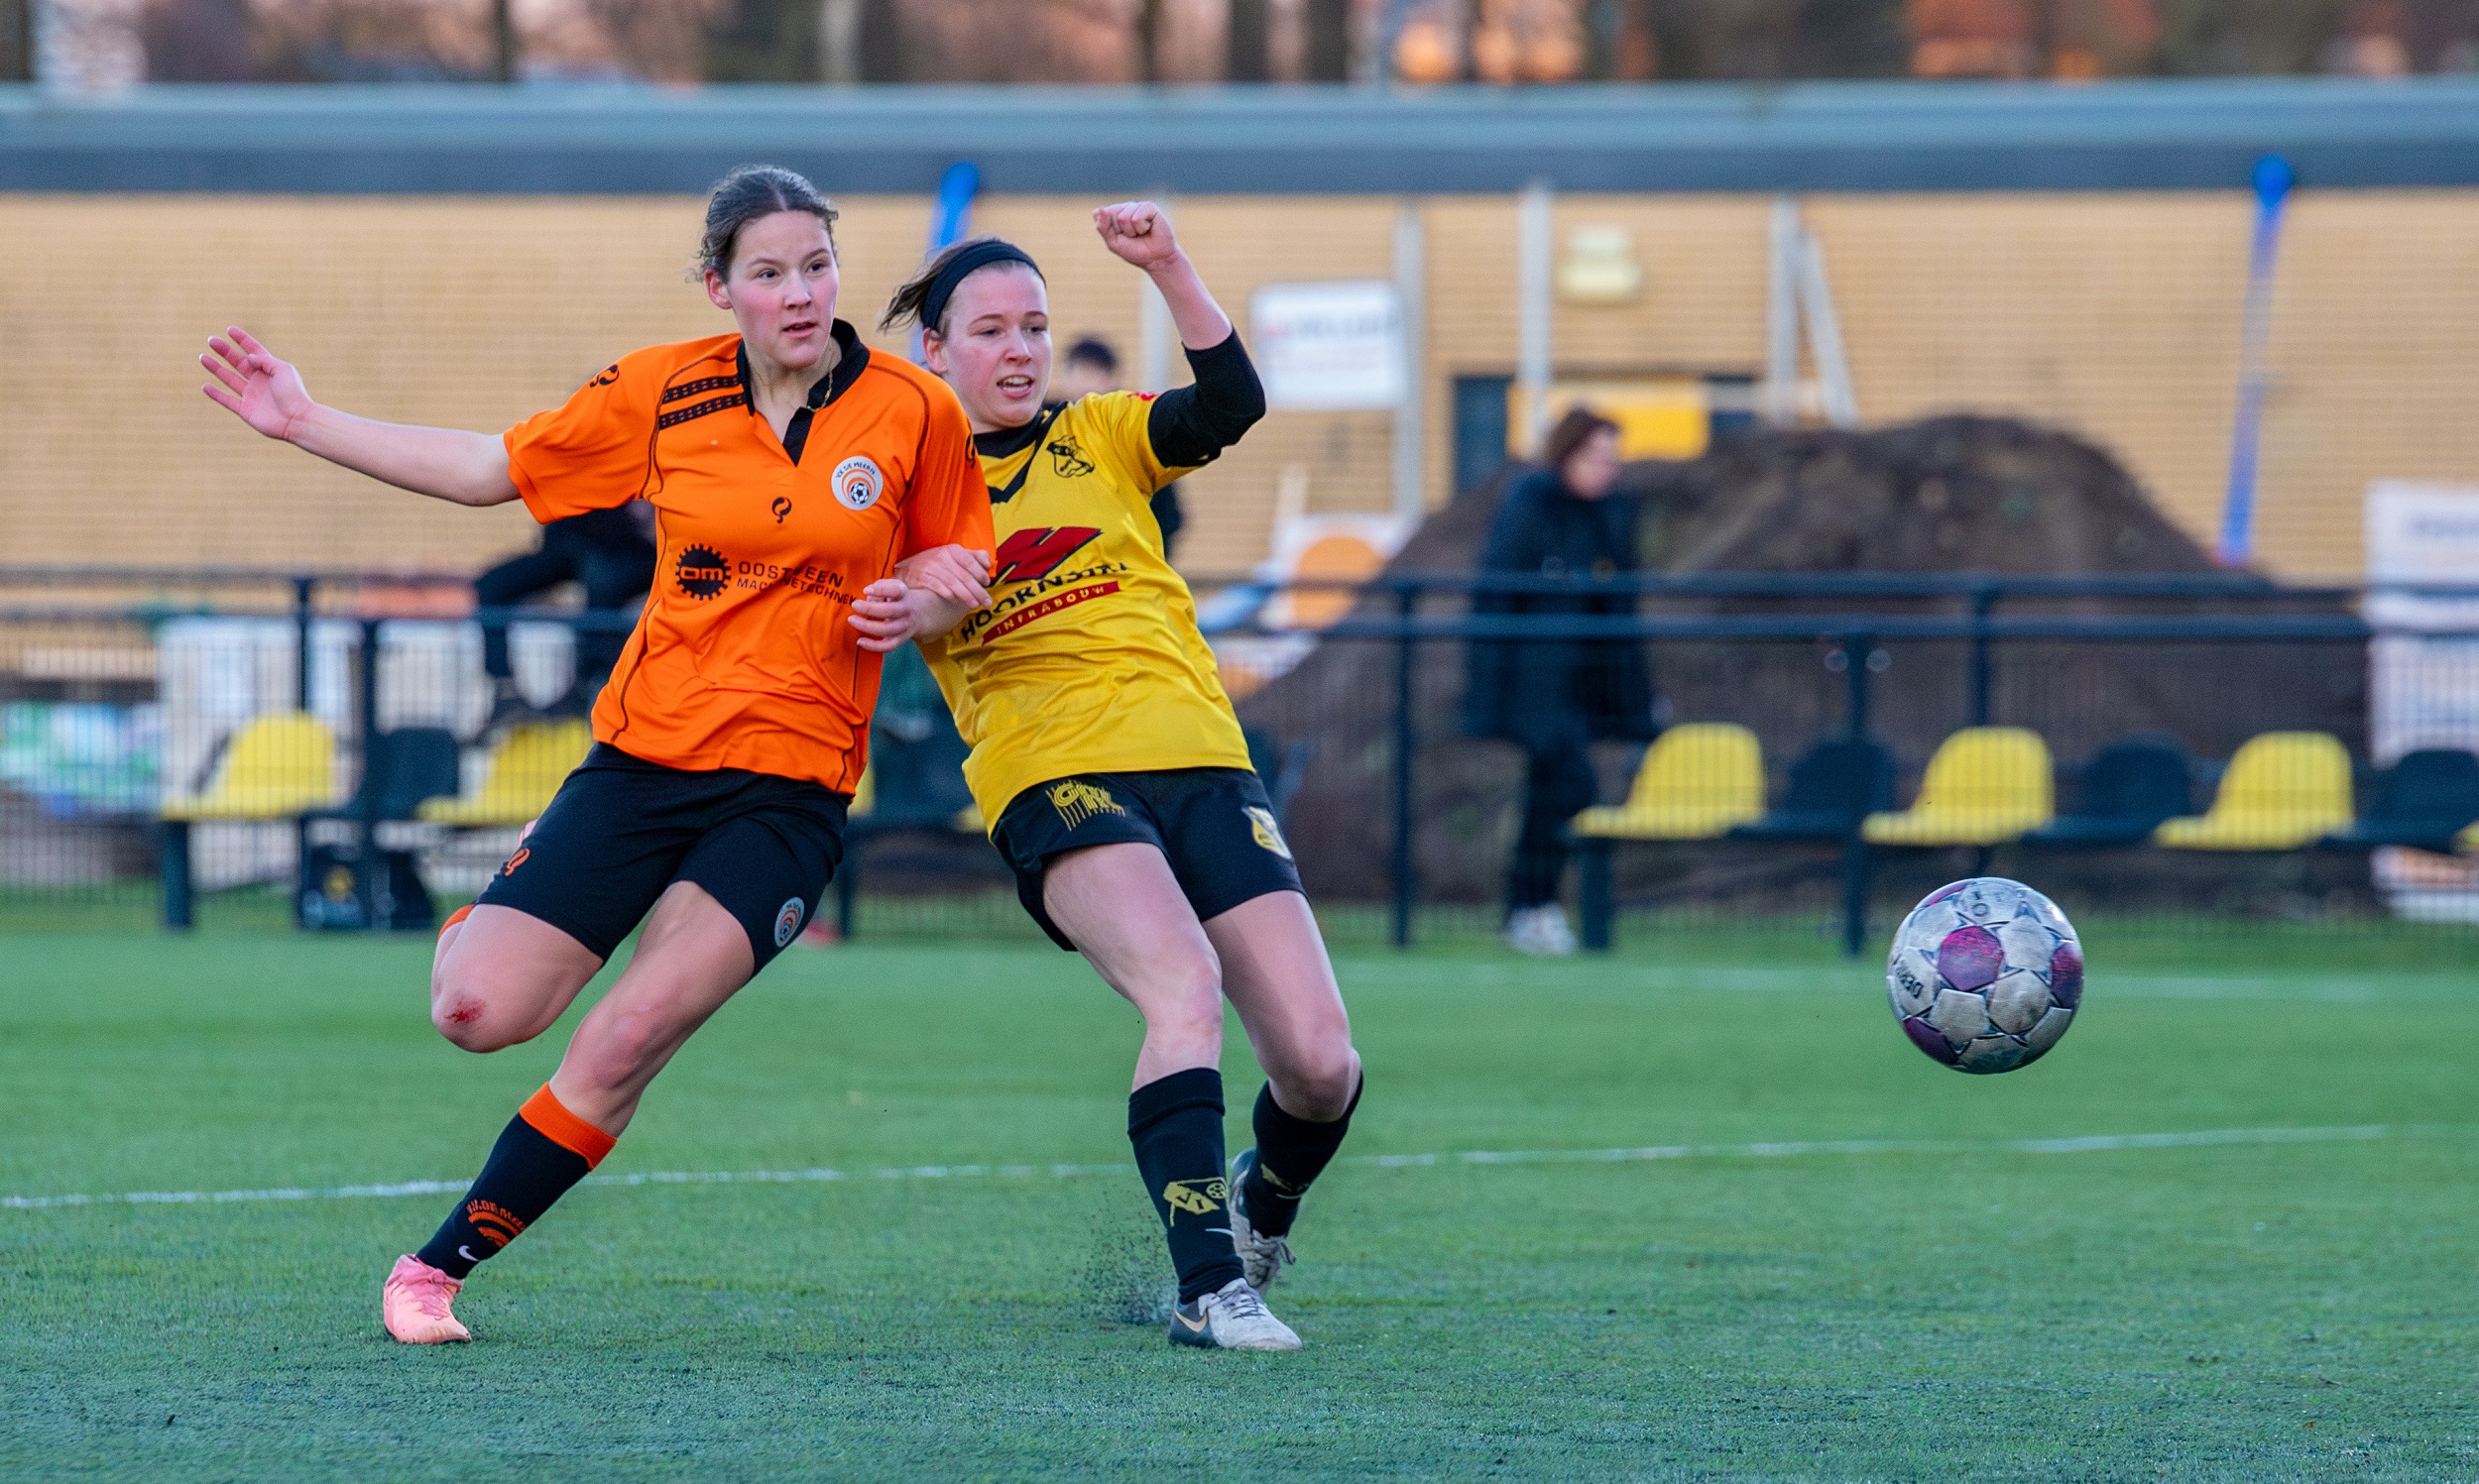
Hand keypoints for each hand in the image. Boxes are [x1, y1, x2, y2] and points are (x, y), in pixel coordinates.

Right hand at [201, 326, 315, 441]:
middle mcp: (259, 381)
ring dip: (216, 368)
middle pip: (238, 362)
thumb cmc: (294, 393)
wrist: (296, 420)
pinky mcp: (245, 410)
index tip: (230, 330)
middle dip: (224, 351)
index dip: (242, 340)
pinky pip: (227, 400)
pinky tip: (205, 386)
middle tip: (211, 340)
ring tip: (203, 357)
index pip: (253, 351)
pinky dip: (216, 394)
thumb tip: (249, 356)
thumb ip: (265, 360)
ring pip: (229, 379)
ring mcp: (251, 395)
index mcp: (270, 369)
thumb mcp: (283, 370)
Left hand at [849, 578, 925, 653]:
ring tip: (852, 620)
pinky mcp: (900, 640)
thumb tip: (868, 597)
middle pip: (890, 611)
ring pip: (887, 629)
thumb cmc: (898, 598)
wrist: (920, 613)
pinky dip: (873, 646)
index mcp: (904, 594)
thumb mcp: (893, 586)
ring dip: (867, 626)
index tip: (866, 590)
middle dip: (870, 609)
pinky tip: (860, 641)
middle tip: (855, 605)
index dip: (881, 590)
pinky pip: (887, 646)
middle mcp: (906, 611)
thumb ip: (880, 587)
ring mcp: (904, 626)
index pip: (896, 591)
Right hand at [894, 545, 991, 610]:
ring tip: (975, 605)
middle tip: (987, 602)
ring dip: (965, 595)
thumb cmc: (937, 564)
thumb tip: (988, 563)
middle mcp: (942, 556)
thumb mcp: (954, 556)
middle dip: (977, 590)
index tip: (987, 583)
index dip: (980, 572)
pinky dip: (948, 594)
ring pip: (952, 582)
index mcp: (952, 550)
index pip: (970, 561)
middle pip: (963, 575)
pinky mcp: (921, 577)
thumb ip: (973, 557)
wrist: (908, 569)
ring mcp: (930, 566)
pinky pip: (937, 587)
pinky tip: (956, 602)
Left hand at [1093, 201, 1181, 272]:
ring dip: (1132, 231)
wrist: (1156, 259)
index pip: (1101, 214)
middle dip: (1121, 231)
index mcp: (1115, 213)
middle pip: (1112, 214)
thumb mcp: (1113, 242)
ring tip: (1141, 234)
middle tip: (1133, 236)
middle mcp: (1126, 207)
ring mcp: (1138, 206)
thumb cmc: (1135, 251)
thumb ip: (1102, 227)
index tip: (1122, 238)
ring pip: (1124, 217)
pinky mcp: (1150, 207)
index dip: (1111, 231)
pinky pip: (1136, 217)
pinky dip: (1141, 228)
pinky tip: (1148, 229)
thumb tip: (1099, 209)